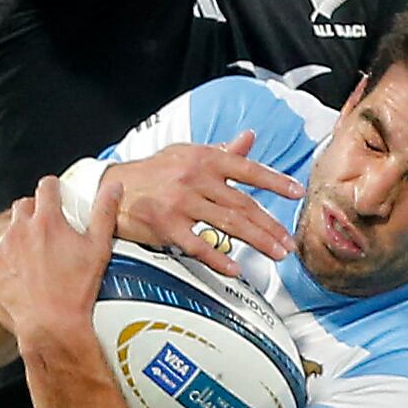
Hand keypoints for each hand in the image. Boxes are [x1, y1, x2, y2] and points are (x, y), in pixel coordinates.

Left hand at [0, 174, 117, 351]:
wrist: (52, 328)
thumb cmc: (77, 292)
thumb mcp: (99, 248)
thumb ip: (104, 212)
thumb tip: (112, 187)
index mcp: (47, 220)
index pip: (47, 186)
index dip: (54, 190)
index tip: (57, 196)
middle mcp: (19, 230)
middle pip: (24, 206)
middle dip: (35, 214)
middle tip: (49, 233)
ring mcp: (1, 250)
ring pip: (9, 233)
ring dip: (20, 240)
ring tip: (37, 261)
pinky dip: (7, 265)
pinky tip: (23, 279)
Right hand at [102, 130, 299, 276]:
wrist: (111, 187)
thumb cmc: (153, 172)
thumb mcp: (187, 154)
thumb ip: (222, 151)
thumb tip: (249, 139)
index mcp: (204, 159)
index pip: (248, 169)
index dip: (275, 182)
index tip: (296, 193)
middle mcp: (195, 178)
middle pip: (243, 204)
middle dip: (271, 226)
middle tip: (288, 242)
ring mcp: (181, 202)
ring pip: (229, 224)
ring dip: (258, 241)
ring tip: (276, 254)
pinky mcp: (166, 225)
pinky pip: (198, 245)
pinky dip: (218, 258)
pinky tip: (235, 268)